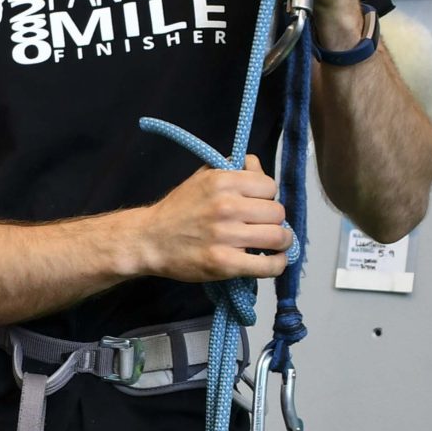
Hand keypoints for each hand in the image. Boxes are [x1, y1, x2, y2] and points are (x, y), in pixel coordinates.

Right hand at [136, 156, 290, 282]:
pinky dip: (277, 265)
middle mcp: (226, 206)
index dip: (267, 197)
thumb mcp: (202, 178)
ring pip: (278, 237)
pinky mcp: (224, 263)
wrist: (149, 239)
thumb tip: (257, 165)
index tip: (258, 206)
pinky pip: (268, 266)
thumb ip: (233, 170)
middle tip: (263, 227)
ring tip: (273, 245)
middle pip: (277, 212)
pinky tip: (272, 261)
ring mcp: (226, 236)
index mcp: (222, 181)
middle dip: (274, 221)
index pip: (269, 186)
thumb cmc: (178, 209)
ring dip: (281, 243)